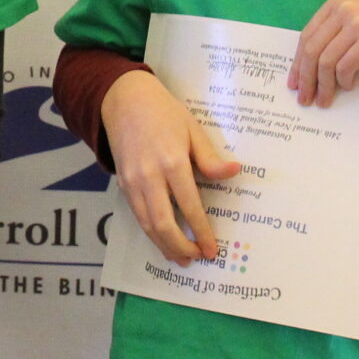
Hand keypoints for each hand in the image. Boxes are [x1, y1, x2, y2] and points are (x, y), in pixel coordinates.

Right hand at [102, 69, 241, 264]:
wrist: (124, 99)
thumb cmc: (164, 112)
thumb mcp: (192, 129)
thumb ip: (210, 158)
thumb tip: (235, 172)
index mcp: (172, 162)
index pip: (189, 206)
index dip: (201, 231)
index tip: (212, 249)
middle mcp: (149, 176)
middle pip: (163, 223)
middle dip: (181, 246)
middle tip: (197, 258)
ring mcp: (132, 182)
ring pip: (147, 225)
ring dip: (164, 246)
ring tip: (181, 259)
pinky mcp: (122, 184)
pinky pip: (137, 215)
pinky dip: (150, 233)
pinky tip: (163, 241)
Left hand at [290, 0, 358, 107]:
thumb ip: (338, 32)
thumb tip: (309, 64)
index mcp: (338, 0)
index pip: (307, 35)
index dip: (297, 62)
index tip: (294, 82)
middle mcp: (345, 7)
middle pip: (312, 49)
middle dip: (306, 78)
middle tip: (305, 98)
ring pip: (326, 60)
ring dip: (323, 85)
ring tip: (324, 100)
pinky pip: (346, 66)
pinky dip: (343, 81)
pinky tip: (348, 87)